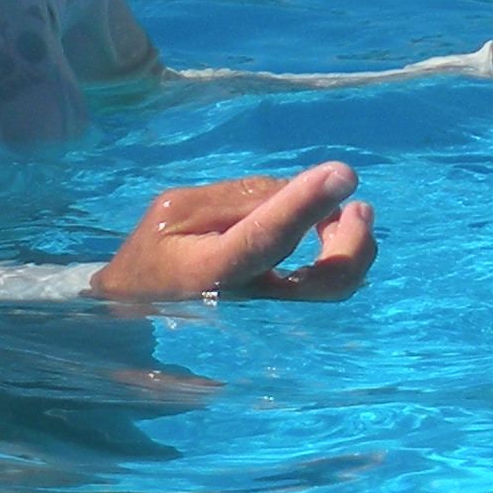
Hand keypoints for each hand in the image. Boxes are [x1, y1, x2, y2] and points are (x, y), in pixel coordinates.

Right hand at [89, 160, 375, 301]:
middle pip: (323, 283)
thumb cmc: (154, 253)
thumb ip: (237, 200)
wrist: (136, 311)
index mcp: (208, 273)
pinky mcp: (282, 319)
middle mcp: (246, 304)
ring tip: (346, 213)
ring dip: (351, 247)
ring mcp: (269, 319)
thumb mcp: (177, 212)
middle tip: (357, 205)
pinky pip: (323, 289)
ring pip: (332, 289)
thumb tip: (298, 192)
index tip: (342, 173)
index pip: (265, 238)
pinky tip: (330, 233)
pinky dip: (338, 257)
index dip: (305, 204)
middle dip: (352, 241)